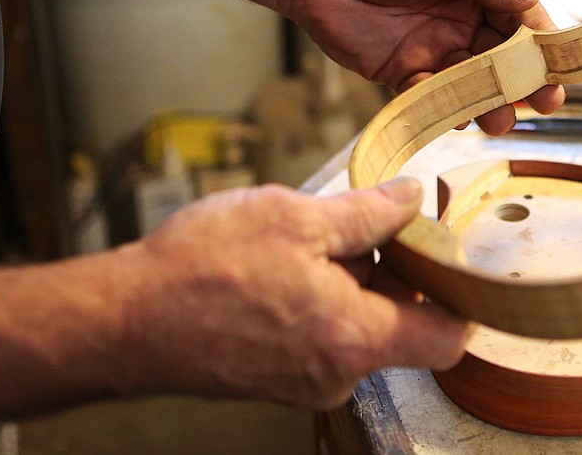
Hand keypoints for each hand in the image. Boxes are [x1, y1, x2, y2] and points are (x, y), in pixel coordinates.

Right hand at [117, 178, 468, 408]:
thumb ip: (366, 213)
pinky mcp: (277, 379)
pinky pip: (321, 336)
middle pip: (398, 323)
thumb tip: (412, 199)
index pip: (446, 339)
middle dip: (387, 272)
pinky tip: (278, 267)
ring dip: (345, 282)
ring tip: (301, 242)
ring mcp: (305, 382)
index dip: (460, 297)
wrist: (122, 320)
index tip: (452, 258)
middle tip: (360, 224)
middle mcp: (337, 374)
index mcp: (353, 337)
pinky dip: (315, 300)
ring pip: (355, 325)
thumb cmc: (199, 270)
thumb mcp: (293, 217)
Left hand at [284, 0, 564, 134]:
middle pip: (504, 59)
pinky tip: (452, 114)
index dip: (542, 43)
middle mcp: (461, 21)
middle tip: (544, 101)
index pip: (521, 19)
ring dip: (489, 103)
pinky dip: (443, 109)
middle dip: (525, 82)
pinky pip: (429, 97)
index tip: (559, 66)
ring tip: (500, 120)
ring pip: (472, 85)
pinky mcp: (402, 72)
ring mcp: (434, 49)